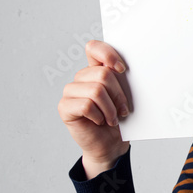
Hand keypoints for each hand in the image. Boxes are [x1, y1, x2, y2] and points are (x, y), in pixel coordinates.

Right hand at [57, 40, 131, 177]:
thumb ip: (122, 79)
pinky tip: (100, 122)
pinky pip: (86, 105)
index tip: (123, 69)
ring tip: (113, 118)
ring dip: (110, 108)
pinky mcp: (65, 107)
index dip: (108, 54)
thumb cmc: (119, 119)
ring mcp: (70, 92)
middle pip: (103, 74)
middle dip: (118, 94)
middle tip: (123, 109)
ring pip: (96, 90)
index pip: (94, 48)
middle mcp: (81, 78)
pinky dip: (99, 115)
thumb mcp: (125, 95)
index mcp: (95, 70)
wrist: (111, 145)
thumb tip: (127, 67)